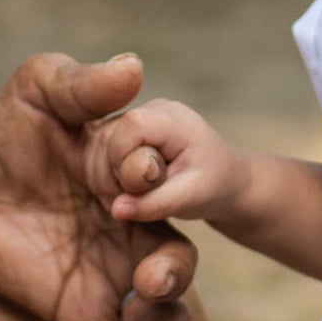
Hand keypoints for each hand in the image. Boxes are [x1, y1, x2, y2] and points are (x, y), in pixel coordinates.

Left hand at [0, 54, 197, 320]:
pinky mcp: (79, 311)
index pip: (166, 185)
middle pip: (177, 260)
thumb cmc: (3, 125)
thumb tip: (132, 66)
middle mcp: (132, 228)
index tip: (134, 178)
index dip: (161, 184)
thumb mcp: (41, 88)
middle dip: (174, 275)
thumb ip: (86, 84)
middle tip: (150, 280)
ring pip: (159, 312)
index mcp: (133, 177)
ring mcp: (108, 274)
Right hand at [86, 99, 246, 224]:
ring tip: (134, 197)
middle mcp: (152, 111)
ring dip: (106, 178)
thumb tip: (116, 210)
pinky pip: (99, 150)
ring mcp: (138, 119)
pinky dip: (106, 175)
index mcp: (172, 119)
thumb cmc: (212, 186)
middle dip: (112, 175)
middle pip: (107, 136)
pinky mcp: (127, 132)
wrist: (224, 179)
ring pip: (97, 144)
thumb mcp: (190, 199)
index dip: (123, 159)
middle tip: (135, 200)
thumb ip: (154, 204)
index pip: (130, 126)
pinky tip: (126, 191)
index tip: (139, 186)